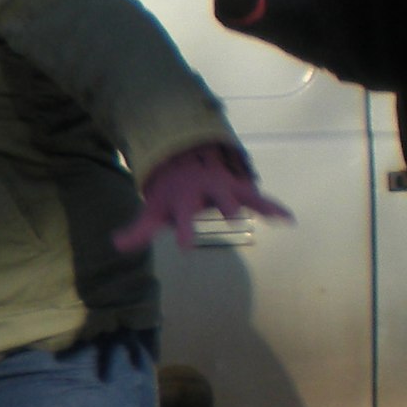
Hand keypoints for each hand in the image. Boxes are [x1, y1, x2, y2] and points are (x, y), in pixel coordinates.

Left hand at [112, 142, 293, 252]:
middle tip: (232, 216)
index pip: (182, 217)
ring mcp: (225, 187)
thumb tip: (117, 245)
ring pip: (243, 194)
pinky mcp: (240, 189)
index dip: (183, 231)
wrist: (183, 159)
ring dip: (257, 203)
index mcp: (183, 199)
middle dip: (226, 204)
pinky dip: (274, 207)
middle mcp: (206, 190)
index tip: (185, 247)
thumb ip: (138, 230)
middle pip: (218, 197)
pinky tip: (289, 219)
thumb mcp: (152, 210)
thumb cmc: (168, 192)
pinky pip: (259, 198)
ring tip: (276, 216)